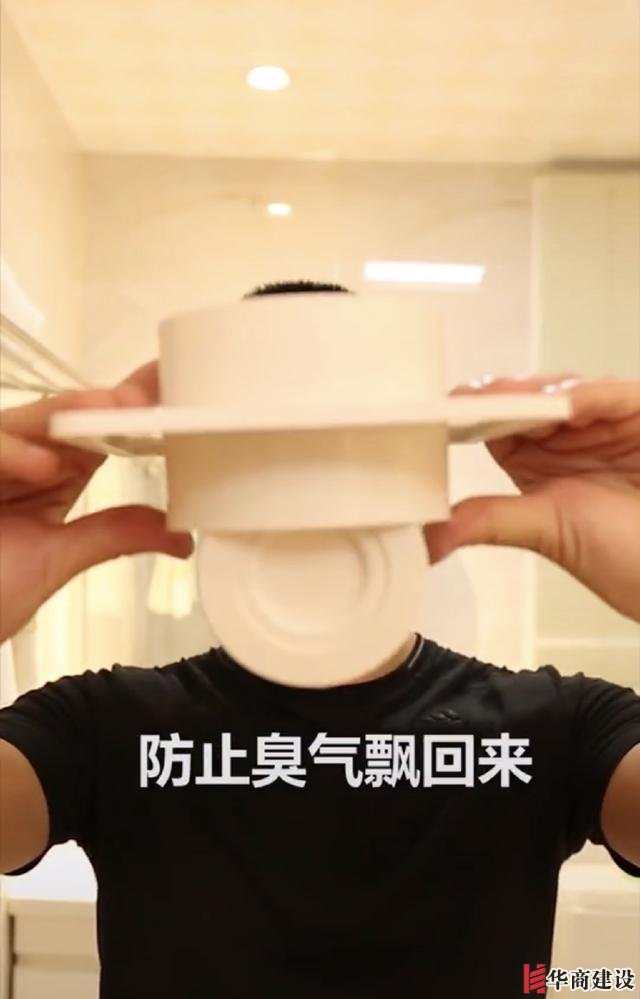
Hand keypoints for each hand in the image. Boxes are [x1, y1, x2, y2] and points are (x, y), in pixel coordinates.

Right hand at [0, 361, 191, 641]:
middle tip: (144, 398)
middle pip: (62, 417)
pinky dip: (11, 452)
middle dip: (104, 402)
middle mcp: (18, 457)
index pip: (96, 429)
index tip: (171, 388)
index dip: (133, 408)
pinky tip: (44, 466)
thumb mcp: (56, 561)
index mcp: (50, 470)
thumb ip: (113, 536)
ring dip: (64, 416)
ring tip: (107, 413)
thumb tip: (180, 538)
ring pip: (21, 422)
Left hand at [425, 376, 639, 621]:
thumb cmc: (625, 558)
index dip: (466, 414)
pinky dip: (587, 396)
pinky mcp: (636, 411)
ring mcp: (602, 418)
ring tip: (505, 398)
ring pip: (562, 388)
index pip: (493, 421)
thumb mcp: (542, 530)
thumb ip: (486, 521)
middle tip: (466, 398)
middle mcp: (565, 432)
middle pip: (523, 397)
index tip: (435, 414)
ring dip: (534, 392)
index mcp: (532, 455)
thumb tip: (428, 537)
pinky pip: (610, 395)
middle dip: (496, 396)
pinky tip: (564, 403)